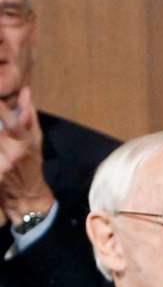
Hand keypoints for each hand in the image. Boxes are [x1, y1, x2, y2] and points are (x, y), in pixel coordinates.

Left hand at [0, 86, 51, 224]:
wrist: (27, 196)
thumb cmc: (31, 164)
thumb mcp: (35, 139)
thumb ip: (29, 115)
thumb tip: (26, 90)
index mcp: (25, 142)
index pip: (12, 122)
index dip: (2, 110)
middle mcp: (13, 153)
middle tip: (1, 137)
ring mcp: (2, 166)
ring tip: (3, 146)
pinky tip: (1, 154)